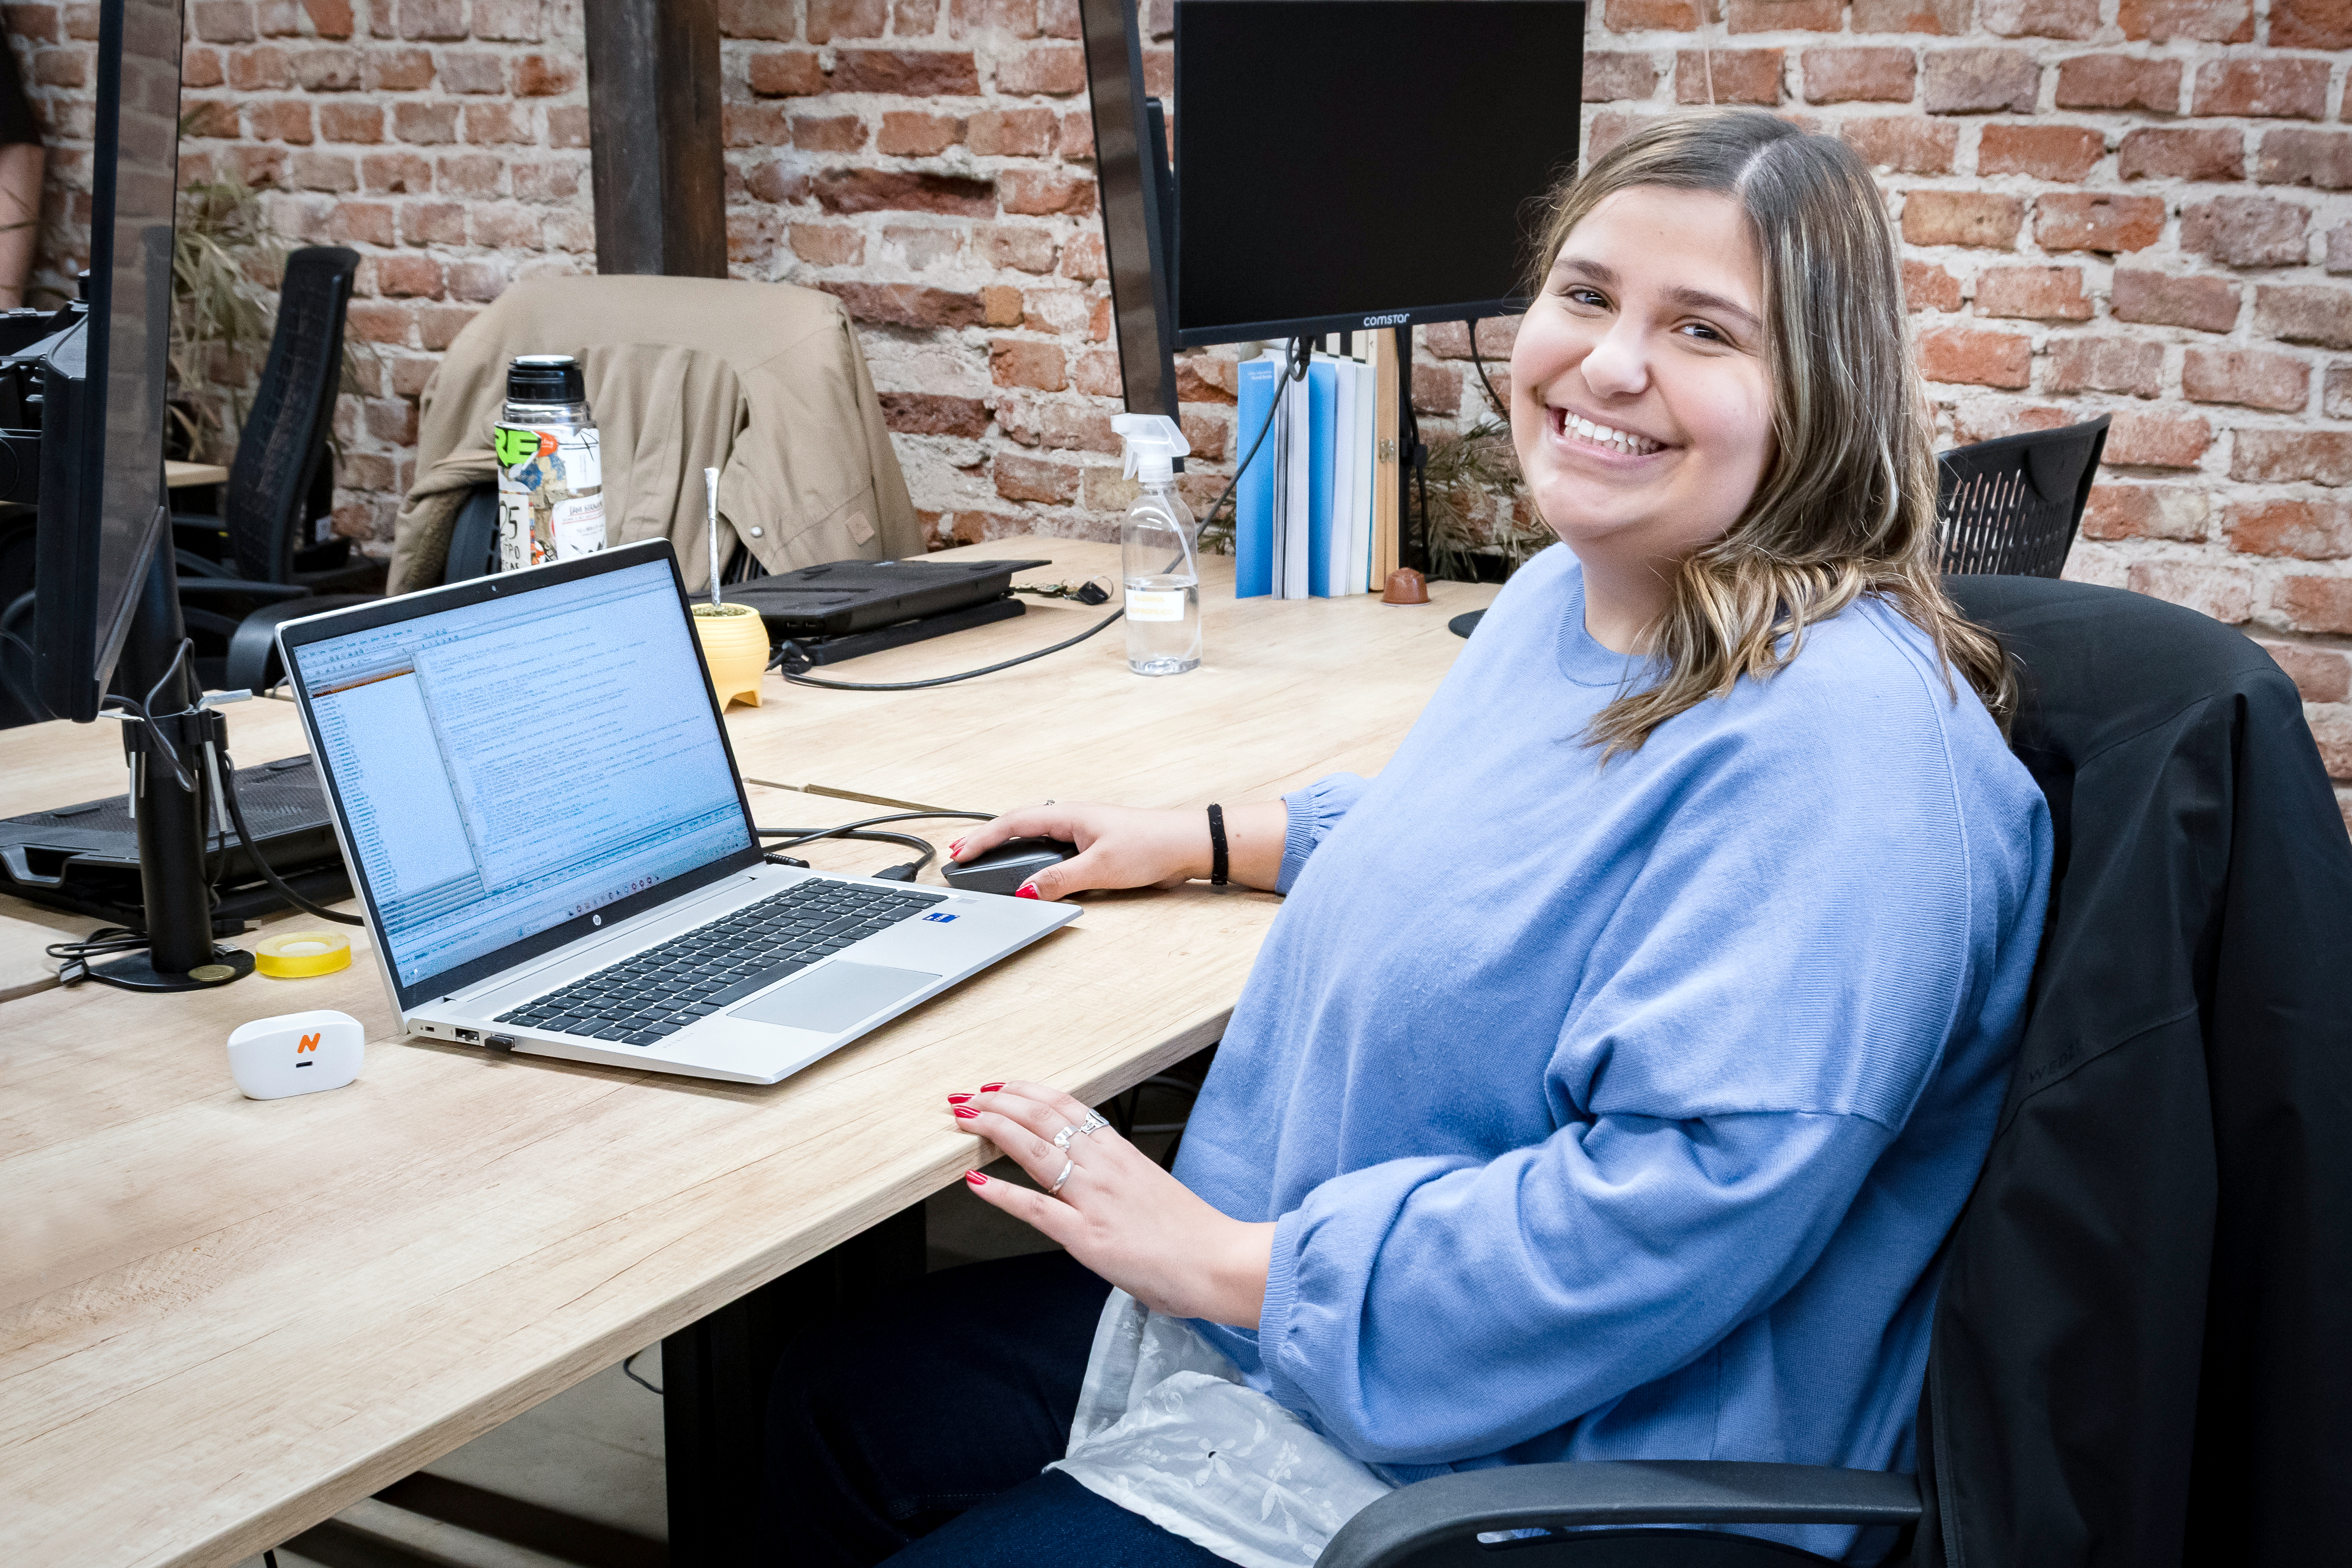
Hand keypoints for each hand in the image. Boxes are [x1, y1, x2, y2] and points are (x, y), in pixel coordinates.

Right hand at [944, 799, 1288, 900]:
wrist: (1187, 844)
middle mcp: (1070, 817)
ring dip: (1005, 845)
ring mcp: (1081, 830)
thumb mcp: (1100, 868)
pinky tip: (1024, 863)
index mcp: (1066, 814)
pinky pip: (1050, 845)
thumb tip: (1026, 890)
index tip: (958, 853)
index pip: (1012, 824)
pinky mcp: (1092, 844)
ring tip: (981, 856)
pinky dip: (1028, 853)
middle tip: (958, 853)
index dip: (981, 840)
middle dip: (985, 839)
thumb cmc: (1151, 845)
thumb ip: (1060, 880)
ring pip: (1033, 835)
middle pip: (1017, 825)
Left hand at [948, 1080, 1273, 1327]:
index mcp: (1122, 1153)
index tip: (1002, 1086)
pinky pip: (1036, 1209)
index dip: (1027, 1092)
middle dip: (998, 1102)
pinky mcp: (1087, 1236)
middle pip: (1043, 1118)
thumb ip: (1122, 1186)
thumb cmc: (1196, 1237)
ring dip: (993, 1130)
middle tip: (969, 1096)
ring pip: (1034, 1149)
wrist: (1221, 1263)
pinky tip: (977, 1183)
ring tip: (964, 1119)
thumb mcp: (1153, 1193)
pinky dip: (1003, 1194)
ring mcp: (1095, 1199)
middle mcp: (1106, 1167)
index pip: (1067, 1107)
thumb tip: (1102, 1194)